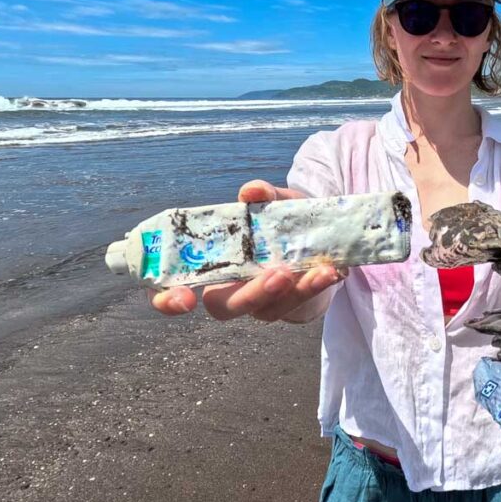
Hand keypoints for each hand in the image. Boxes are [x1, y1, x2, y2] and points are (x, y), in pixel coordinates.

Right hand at [146, 179, 343, 319]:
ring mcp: (261, 303)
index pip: (173, 291)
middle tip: (278, 275)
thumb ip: (262, 196)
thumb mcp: (274, 203)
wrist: (317, 237)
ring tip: (319, 271)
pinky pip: (300, 305)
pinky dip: (316, 288)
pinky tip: (332, 271)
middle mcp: (231, 289)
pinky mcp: (290, 307)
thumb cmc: (280, 222)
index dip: (168, 300)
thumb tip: (252, 191)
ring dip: (295, 292)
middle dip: (251, 295)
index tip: (182, 298)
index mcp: (210, 266)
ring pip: (269, 310)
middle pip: (226, 308)